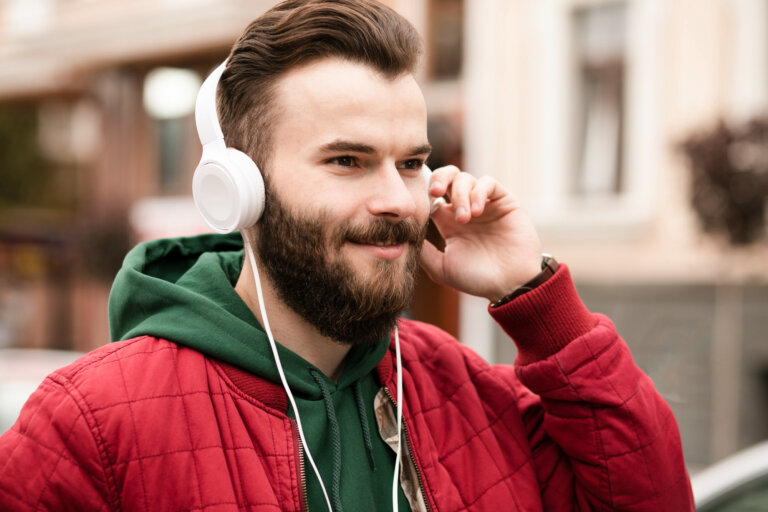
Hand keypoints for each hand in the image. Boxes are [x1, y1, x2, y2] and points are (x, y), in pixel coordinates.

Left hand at [419, 165, 543, 301]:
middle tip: (433, 192)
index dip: (423, 194)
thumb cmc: (477, 280)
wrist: (510, 285)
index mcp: (448, 223)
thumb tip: (403, 235)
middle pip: (447, 177)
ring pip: (465, 178)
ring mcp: (484, 204)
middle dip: (438, 178)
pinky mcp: (504, 201)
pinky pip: (488, 183)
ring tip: (463, 218)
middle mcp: (465, 209)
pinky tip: (476, 212)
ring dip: (459, 194)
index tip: (419, 205)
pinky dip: (478, 192)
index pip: (431, 196)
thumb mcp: (441, 268)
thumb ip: (423, 251)